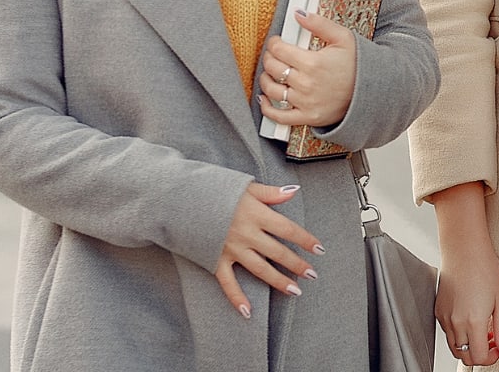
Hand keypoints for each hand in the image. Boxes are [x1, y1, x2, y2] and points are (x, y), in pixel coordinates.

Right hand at [214, 183, 321, 316]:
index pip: (288, 230)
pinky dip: (237, 298)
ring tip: (295, 291)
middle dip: (297, 264)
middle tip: (312, 274)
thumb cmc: (214, 189)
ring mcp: (231, 249)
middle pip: (278, 252)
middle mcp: (247, 234)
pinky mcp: (215, 260)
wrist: (179, 199)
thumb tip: (293, 192)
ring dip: (278, 281)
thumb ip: (270, 193)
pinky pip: (228, 283)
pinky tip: (247, 312)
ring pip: (260, 269)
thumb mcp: (245, 186)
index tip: (319, 249)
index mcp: (256, 214)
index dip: (305, 240)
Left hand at [257, 8, 358, 128]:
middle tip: (273, 55)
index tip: (276, 42)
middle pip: (273, 68)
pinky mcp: (307, 116)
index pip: (279, 50)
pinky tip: (265, 99)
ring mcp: (305, 102)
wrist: (371, 92)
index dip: (273, 43)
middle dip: (269, 58)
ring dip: (265, 79)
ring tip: (270, 73)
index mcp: (313, 63)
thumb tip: (298, 14)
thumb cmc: (357, 65)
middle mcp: (306, 84)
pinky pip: (279, 116)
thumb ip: (320, 24)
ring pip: (272, 90)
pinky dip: (267, 109)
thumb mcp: (343, 38)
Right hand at [430, 184, 498, 366]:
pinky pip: (448, 333)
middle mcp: (455, 323)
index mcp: (473, 322)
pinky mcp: (438, 310)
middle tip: (493, 340)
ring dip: (469, 345)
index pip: (479, 358)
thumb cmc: (485, 268)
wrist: (464, 248)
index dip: (491, 358)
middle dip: (480, 354)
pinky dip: (459, 334)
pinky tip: (470, 318)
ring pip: (455, 347)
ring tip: (483, 327)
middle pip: (465, 356)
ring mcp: (444, 317)